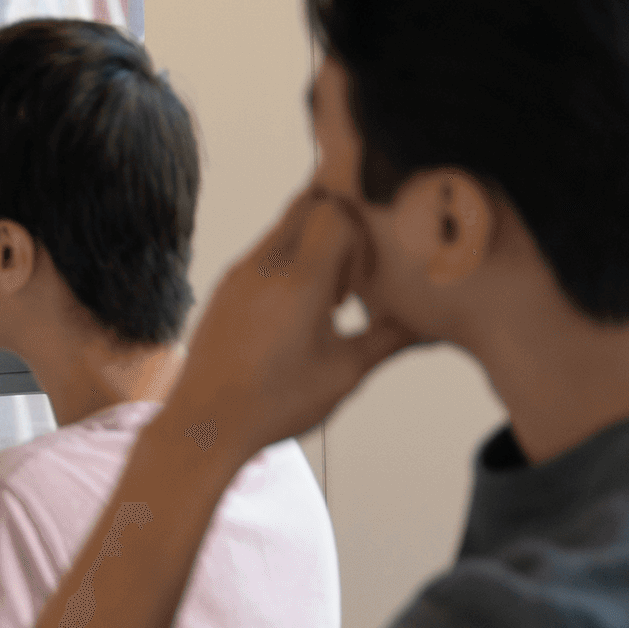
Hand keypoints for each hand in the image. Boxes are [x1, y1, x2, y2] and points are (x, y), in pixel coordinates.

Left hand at [165, 189, 418, 461]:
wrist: (204, 423)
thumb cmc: (273, 403)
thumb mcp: (344, 374)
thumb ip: (388, 339)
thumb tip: (424, 326)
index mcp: (298, 281)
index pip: (334, 212)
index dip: (360, 238)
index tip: (361, 282)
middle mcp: (262, 266)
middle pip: (306, 204)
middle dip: (338, 228)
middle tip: (347, 280)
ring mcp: (237, 273)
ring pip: (282, 227)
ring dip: (312, 248)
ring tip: (324, 304)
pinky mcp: (224, 287)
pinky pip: (261, 252)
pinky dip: (286, 264)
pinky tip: (294, 314)